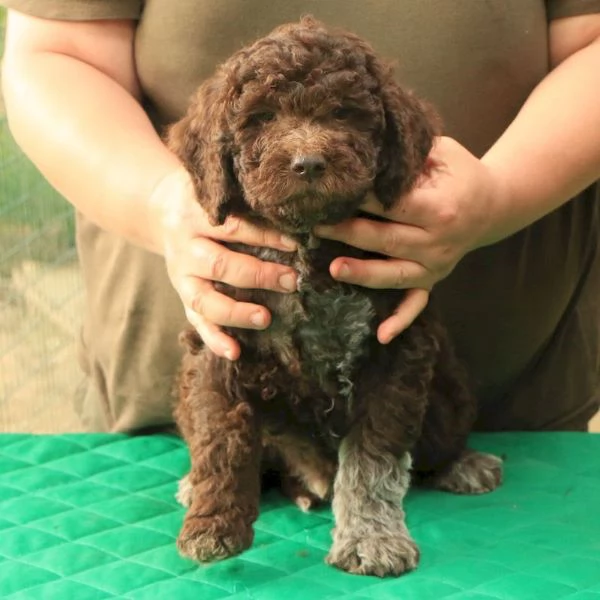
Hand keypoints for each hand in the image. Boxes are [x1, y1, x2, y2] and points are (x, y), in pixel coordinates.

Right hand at [152, 167, 297, 359]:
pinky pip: (196, 322)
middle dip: (258, 275)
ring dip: (236, 312)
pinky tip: (234, 352)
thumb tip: (297, 212)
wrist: (160, 208)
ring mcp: (181, 277)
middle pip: (220, 265)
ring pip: (204, 300)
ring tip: (266, 318)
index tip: (296, 243)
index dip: (265, 236)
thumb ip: (246, 202)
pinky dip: (214, 339)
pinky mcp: (182, 296)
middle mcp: (186, 248)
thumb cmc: (206, 200)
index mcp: (196, 216)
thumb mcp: (218, 192)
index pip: (233, 227)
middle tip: (293, 281)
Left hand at [315, 137, 505, 342]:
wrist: (495, 204)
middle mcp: (439, 241)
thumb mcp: (443, 153)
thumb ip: (410, 155)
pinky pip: (417, 303)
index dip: (360, 198)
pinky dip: (401, 320)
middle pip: (386, 239)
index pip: (393, 204)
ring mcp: (437, 265)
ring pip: (394, 274)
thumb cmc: (462, 174)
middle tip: (313, 226)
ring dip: (363, 274)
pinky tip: (381, 335)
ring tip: (333, 270)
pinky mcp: (434, 279)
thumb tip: (369, 148)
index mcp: (440, 207)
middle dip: (348, 233)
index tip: (331, 192)